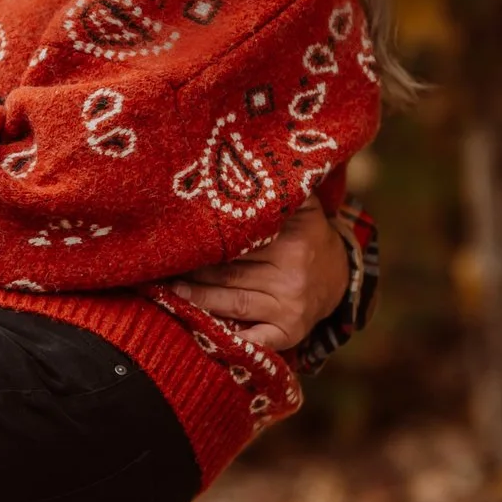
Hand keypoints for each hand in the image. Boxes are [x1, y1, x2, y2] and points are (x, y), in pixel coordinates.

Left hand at [166, 205, 351, 351]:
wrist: (340, 278)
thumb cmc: (307, 238)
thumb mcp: (304, 208)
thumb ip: (280, 190)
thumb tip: (248, 163)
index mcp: (293, 241)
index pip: (239, 242)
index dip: (205, 243)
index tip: (176, 241)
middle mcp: (292, 275)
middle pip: (229, 272)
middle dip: (192, 270)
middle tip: (161, 266)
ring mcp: (290, 307)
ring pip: (232, 302)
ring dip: (196, 298)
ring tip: (168, 289)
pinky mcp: (289, 334)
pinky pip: (253, 338)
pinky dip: (226, 337)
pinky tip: (199, 328)